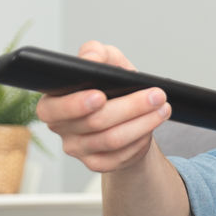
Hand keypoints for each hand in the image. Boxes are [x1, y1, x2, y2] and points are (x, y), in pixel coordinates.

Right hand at [36, 41, 170, 172]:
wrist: (125, 117)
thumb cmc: (111, 87)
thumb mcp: (107, 62)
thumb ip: (96, 52)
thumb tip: (90, 58)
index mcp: (53, 102)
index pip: (55, 108)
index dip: (77, 104)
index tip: (101, 95)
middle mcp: (61, 128)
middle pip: (94, 122)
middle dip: (130, 107)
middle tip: (156, 95)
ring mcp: (77, 148)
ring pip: (112, 139)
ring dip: (143, 123)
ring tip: (162, 108)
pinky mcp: (97, 163)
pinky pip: (121, 156)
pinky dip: (141, 140)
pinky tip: (151, 126)